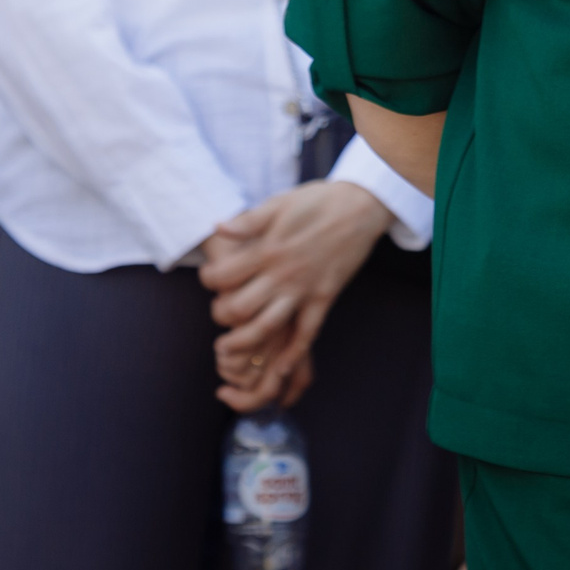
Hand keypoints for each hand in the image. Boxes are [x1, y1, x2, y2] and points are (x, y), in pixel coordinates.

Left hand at [200, 180, 391, 407]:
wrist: (362, 205)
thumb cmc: (318, 201)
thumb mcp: (279, 202)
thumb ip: (247, 220)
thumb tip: (217, 228)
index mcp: (268, 249)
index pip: (223, 276)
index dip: (208, 279)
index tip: (209, 277)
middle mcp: (282, 273)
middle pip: (238, 308)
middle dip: (220, 315)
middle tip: (220, 311)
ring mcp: (304, 288)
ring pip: (267, 326)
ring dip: (244, 342)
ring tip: (229, 347)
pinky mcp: (325, 297)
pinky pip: (307, 332)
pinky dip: (293, 353)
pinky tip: (281, 368)